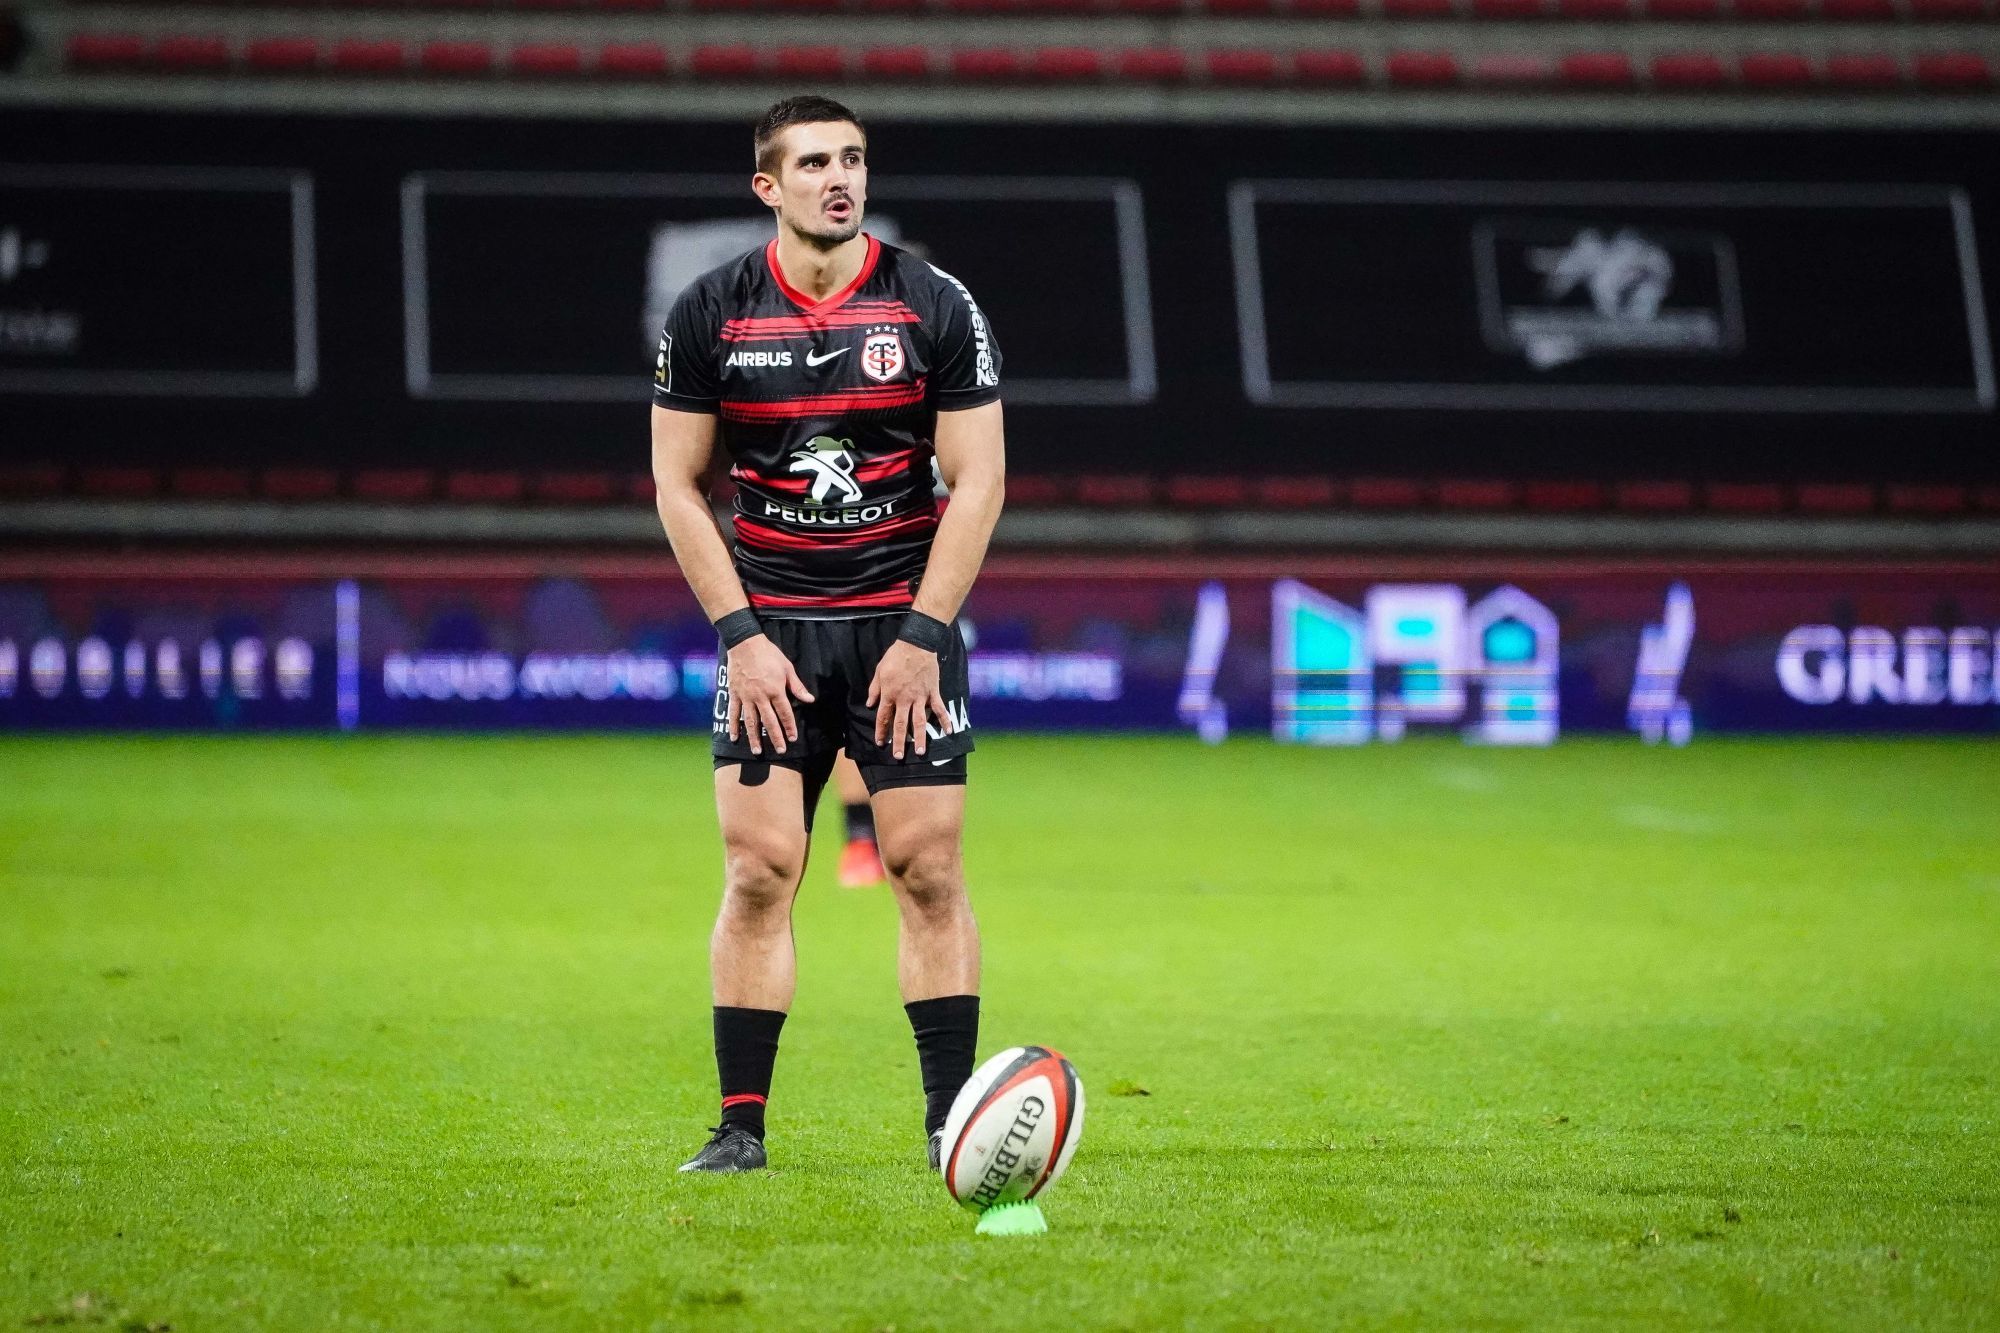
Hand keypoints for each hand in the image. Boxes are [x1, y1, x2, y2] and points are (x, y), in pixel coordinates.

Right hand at [724, 635, 813, 755]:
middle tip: (780, 751)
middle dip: (775, 737)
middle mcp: (760, 697)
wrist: (745, 643)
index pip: (784, 713)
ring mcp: (746, 696)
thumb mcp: (787, 668)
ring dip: (754, 738)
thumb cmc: (769, 654)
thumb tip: (810, 700)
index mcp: (775, 690)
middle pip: (769, 722)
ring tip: (757, 752)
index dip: (789, 727)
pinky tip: (735, 737)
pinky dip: (733, 726)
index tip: (792, 738)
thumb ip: (797, 686)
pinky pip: (734, 713)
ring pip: (751, 721)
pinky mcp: (734, 694)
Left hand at [867, 640, 952, 759]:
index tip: (880, 743)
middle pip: (901, 724)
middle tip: (898, 756)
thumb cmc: (895, 656)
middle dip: (899, 742)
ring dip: (920, 737)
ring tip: (921, 752)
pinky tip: (949, 731)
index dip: (881, 731)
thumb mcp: (879, 671)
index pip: (884, 717)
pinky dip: (944, 719)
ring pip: (919, 721)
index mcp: (890, 694)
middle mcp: (904, 699)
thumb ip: (874, 689)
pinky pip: (939, 708)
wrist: (916, 644)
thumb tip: (870, 704)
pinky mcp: (932, 692)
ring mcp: (920, 697)